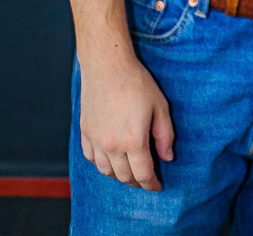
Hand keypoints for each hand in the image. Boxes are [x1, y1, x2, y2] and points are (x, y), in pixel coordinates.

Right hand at [79, 53, 174, 191]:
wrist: (107, 66)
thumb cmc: (136, 82)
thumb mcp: (160, 106)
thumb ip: (165, 135)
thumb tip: (167, 157)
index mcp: (133, 140)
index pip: (143, 174)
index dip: (151, 184)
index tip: (157, 186)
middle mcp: (112, 145)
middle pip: (124, 176)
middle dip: (137, 182)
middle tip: (145, 179)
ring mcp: (96, 140)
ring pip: (106, 171)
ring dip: (119, 175)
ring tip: (128, 172)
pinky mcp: (85, 132)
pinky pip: (91, 158)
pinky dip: (101, 164)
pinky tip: (110, 159)